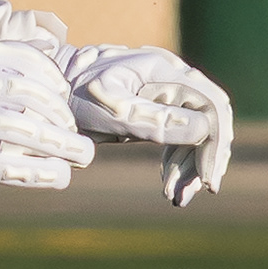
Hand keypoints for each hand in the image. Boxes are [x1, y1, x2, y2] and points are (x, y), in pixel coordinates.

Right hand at [0, 37, 94, 193]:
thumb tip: (49, 46)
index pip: (23, 63)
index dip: (53, 82)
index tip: (65, 99)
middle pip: (25, 98)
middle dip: (59, 119)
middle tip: (79, 137)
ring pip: (15, 131)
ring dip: (56, 146)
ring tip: (80, 157)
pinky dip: (32, 172)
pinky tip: (56, 177)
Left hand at [51, 44, 232, 207]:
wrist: (52, 89)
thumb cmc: (76, 95)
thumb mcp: (111, 111)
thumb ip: (154, 119)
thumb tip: (203, 130)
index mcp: (166, 71)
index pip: (211, 105)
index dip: (215, 142)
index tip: (206, 178)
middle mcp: (173, 79)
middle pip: (211, 119)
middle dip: (208, 157)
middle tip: (197, 191)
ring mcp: (167, 94)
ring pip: (199, 131)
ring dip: (193, 166)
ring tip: (177, 197)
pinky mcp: (159, 111)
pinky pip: (181, 137)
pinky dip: (180, 162)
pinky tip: (169, 185)